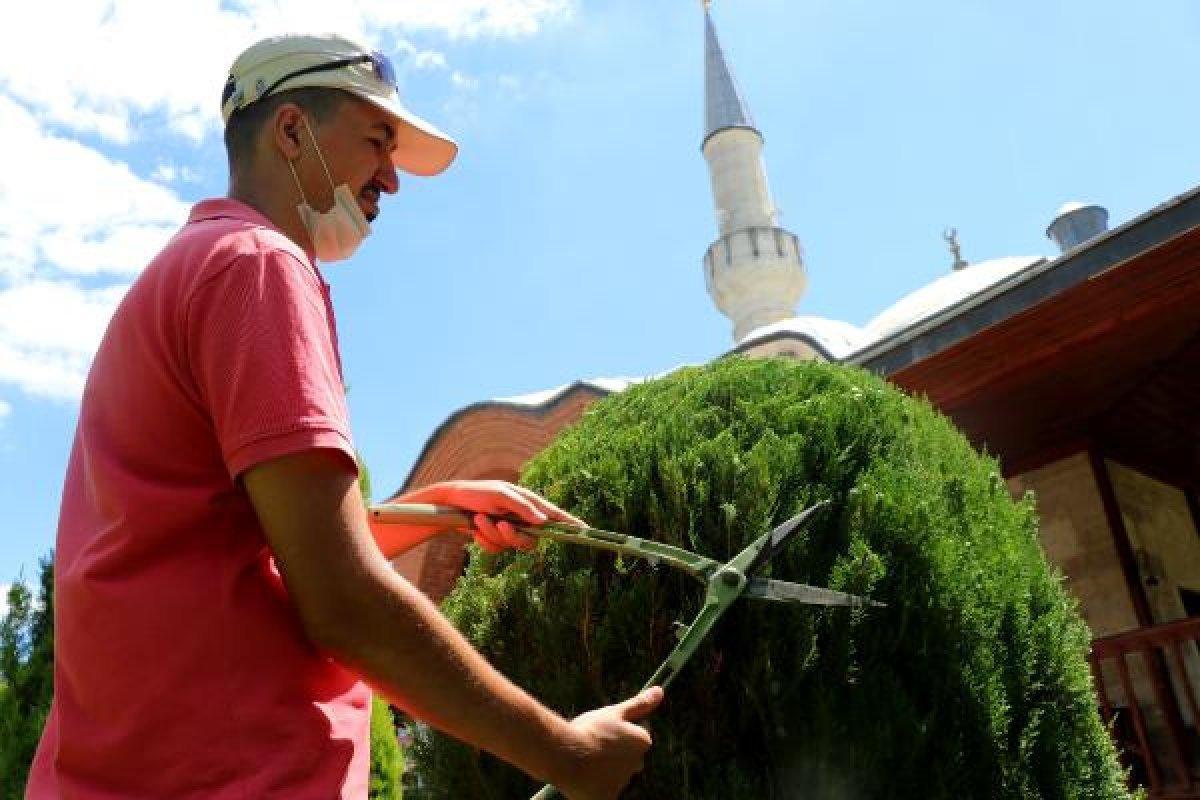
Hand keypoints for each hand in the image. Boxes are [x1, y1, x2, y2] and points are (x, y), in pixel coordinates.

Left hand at [394, 480, 585, 553]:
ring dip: (493, 535)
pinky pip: (496, 549)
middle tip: (500, 524)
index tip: (586, 530)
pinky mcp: (495, 538)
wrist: (450, 503)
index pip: (555, 515)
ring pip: (512, 545)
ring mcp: (509, 529)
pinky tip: (475, 529)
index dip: (570, 524)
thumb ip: (523, 507)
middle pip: (532, 540)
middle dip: (514, 536)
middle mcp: (521, 518)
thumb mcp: (500, 495)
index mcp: (527, 503)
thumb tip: (543, 521)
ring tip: (479, 520)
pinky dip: (484, 540)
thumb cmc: (476, 493)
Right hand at [552, 687, 663, 799]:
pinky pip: (603, 792)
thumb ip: (639, 704)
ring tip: (582, 759)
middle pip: (626, 759)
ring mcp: (623, 783)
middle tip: (590, 746)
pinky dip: (593, 787)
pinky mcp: (609, 798)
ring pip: (613, 775)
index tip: (601, 732)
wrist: (565, 755)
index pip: (634, 738)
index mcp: (642, 741)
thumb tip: (660, 691)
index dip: (616, 734)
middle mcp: (638, 763)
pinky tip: (581, 776)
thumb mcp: (615, 712)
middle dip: (612, 754)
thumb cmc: (590, 730)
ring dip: (602, 770)